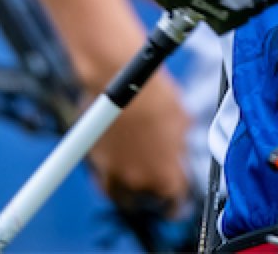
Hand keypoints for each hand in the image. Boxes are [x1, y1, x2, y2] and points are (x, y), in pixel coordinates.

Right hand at [78, 59, 191, 211]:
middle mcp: (139, 180)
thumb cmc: (154, 94)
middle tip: (157, 176)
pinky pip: (102, 179)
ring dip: (129, 190)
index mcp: (166, 174)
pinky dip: (108, 177)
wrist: (118, 77)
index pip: (175, 200)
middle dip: (155, 188)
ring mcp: (114, 173)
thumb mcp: (182, 120)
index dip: (178, 199)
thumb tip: (179, 151)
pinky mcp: (94, 161)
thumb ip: (180, 145)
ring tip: (135, 180)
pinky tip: (116, 167)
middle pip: (149, 197)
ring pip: (121, 195)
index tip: (176, 199)